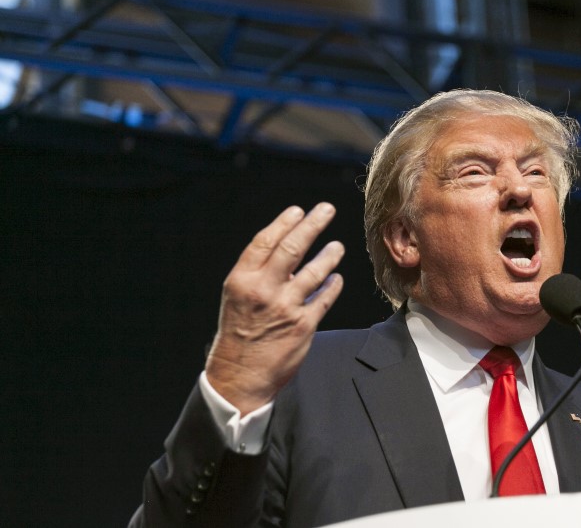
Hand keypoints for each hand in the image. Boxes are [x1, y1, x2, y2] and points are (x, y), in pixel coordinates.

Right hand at [205, 203, 344, 414]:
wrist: (240, 376)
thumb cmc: (239, 332)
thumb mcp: (238, 298)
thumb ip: (259, 274)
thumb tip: (286, 247)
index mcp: (242, 280)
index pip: (265, 241)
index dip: (283, 223)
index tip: (298, 210)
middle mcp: (263, 290)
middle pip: (293, 248)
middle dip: (312, 224)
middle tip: (327, 209)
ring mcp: (285, 307)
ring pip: (315, 271)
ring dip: (329, 255)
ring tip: (337, 247)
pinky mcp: (303, 326)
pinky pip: (324, 298)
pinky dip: (333, 285)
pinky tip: (336, 279)